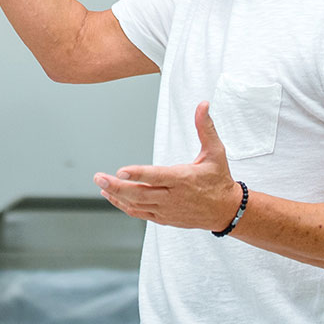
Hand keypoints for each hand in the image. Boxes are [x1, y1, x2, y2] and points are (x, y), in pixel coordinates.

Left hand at [93, 101, 243, 231]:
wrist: (225, 210)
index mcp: (183, 179)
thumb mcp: (216, 152)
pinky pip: (140, 214)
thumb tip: (203, 105)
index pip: (156, 176)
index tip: (120, 171)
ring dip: (117, 196)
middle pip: (140, 194)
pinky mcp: (164, 218)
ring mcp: (167, 210)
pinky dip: (124, 206)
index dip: (137, 174)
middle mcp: (173, 197)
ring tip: (101, 185)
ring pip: (137, 205)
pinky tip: (113, 197)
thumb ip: (206, 128)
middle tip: (98, 177)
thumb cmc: (219, 179)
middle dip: (116, 186)